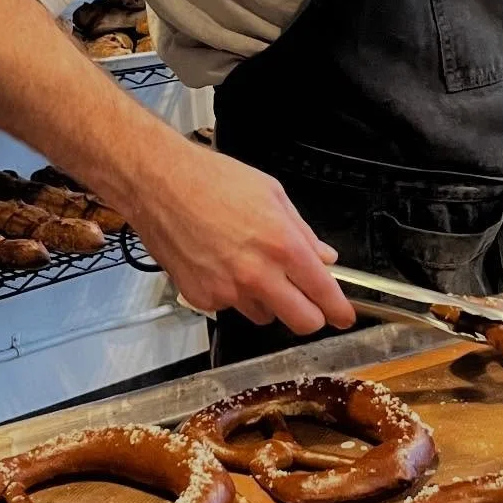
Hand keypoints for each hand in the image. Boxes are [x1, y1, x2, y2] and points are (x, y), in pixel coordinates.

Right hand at [141, 139, 356, 334]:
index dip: (339, 310)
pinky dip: (232, 295)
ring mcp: (228, 291)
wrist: (159, 184)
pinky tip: (221, 265)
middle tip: (309, 306)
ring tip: (250, 267)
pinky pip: (229, 308)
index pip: (323, 292)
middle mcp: (258, 274)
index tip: (344, 317)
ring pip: (264, 316)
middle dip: (311, 318)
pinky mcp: (202, 298)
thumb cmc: (211, 180)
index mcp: (283, 245)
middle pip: (301, 322)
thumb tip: (324, 256)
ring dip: (268, 302)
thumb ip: (302, 231)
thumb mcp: (271, 194)